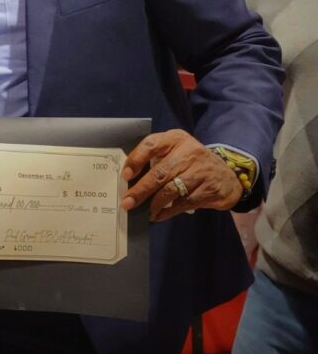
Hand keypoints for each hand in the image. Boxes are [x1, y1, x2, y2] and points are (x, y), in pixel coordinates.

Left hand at [120, 129, 241, 220]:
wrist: (227, 176)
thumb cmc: (191, 164)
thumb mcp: (176, 152)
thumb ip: (156, 159)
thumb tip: (129, 180)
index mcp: (176, 139)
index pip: (151, 144)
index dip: (136, 160)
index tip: (125, 176)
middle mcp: (190, 152)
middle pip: (160, 172)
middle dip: (141, 190)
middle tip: (127, 202)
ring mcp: (201, 171)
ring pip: (171, 190)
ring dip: (154, 204)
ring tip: (144, 212)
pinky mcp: (209, 189)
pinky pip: (183, 203)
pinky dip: (168, 211)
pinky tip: (158, 215)